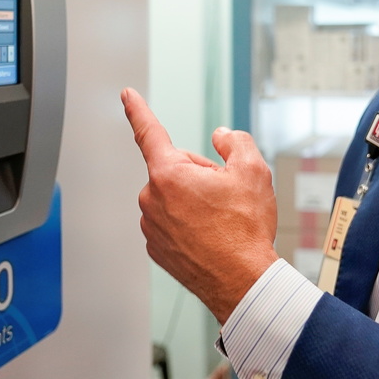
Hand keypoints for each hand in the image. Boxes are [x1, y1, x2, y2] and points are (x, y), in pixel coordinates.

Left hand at [122, 88, 278, 323]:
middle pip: (176, 169)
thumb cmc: (245, 230)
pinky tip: (212, 238)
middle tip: (226, 198)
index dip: (137, 109)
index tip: (126, 95)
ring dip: (196, 202)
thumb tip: (222, 137)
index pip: (149, 131)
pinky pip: (172, 224)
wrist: (243, 283)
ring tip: (222, 222)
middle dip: (199, 175)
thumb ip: (235, 142)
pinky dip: (191, 226)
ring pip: (175, 199)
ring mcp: (152, 227)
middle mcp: (152, 199)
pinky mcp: (157, 249)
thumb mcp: (253, 171)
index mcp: (168, 174)